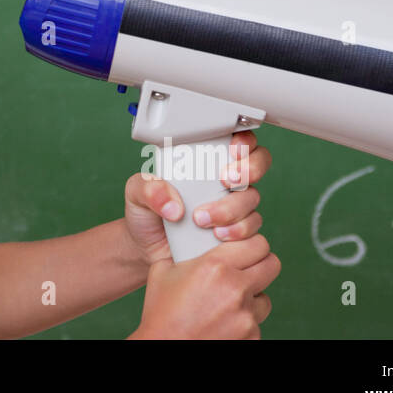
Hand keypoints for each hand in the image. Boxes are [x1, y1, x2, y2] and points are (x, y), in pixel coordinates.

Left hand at [123, 131, 271, 266]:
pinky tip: (218, 234)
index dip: (244, 141)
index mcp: (202, 161)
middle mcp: (224, 180)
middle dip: (248, 170)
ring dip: (233, 208)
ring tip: (203, 218)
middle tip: (227, 181)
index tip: (233, 150)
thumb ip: (148, 188)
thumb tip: (172, 203)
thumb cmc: (146, 214)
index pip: (236, 141)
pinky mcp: (238, 231)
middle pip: (256, 165)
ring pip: (253, 198)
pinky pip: (253, 228)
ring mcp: (234, 206)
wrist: (148, 250)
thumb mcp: (136, 193)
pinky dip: (239, 231)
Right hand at [131, 234, 280, 338]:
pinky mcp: (251, 336)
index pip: (256, 243)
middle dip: (260, 265)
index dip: (252, 244)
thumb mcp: (164, 272)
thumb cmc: (160, 312)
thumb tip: (192, 239)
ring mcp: (246, 316)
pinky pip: (255, 323)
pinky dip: (243, 322)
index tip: (244, 248)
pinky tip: (222, 323)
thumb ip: (185, 252)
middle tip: (246, 269)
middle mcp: (235, 288)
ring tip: (227, 303)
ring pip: (264, 298)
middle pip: (271, 265)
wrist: (164, 346)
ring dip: (251, 298)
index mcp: (214, 266)